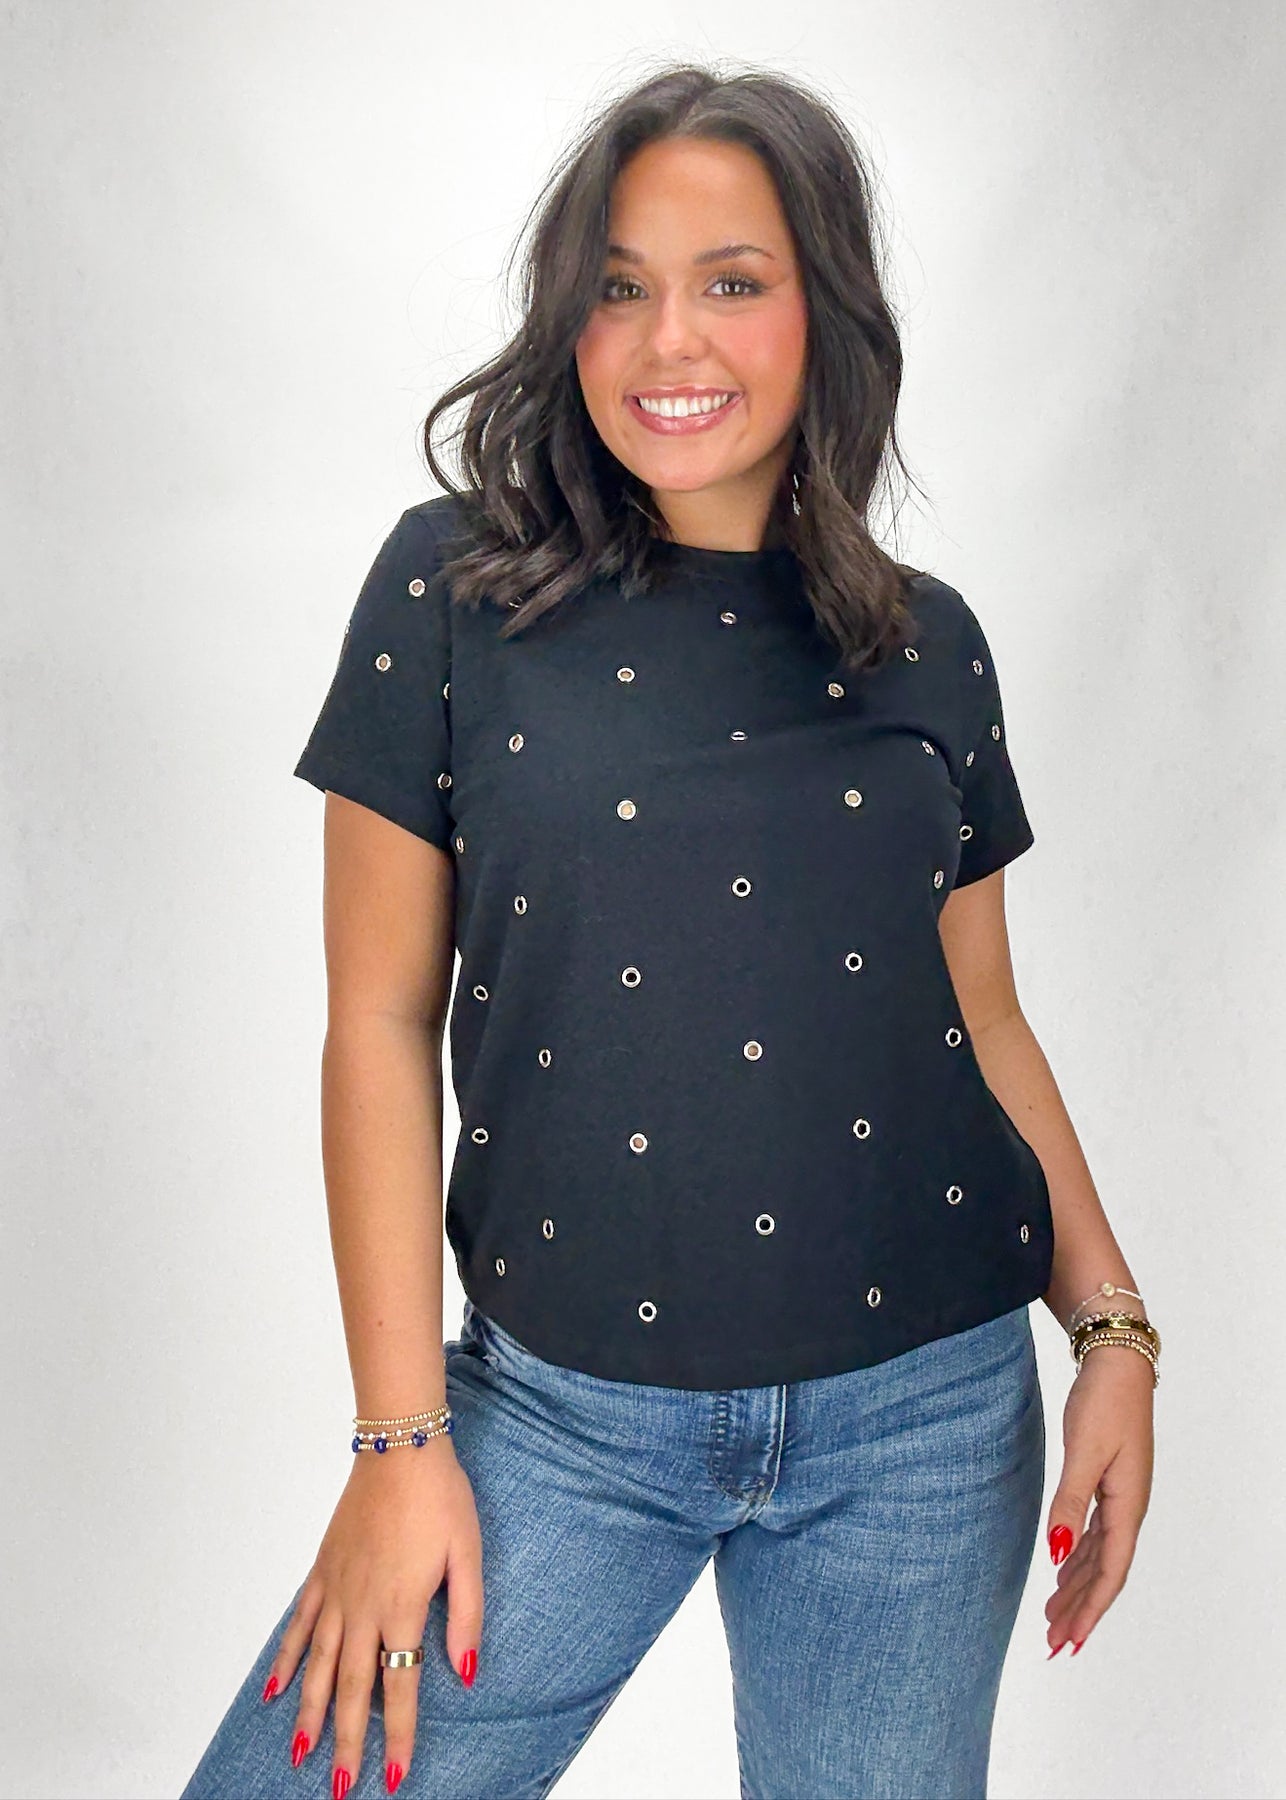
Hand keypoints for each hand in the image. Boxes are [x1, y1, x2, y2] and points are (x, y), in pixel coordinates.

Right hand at [262, 1437, 482, 1796]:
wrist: (399, 1446)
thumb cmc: (440, 1497)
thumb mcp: (469, 1554)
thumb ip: (468, 1616)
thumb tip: (467, 1672)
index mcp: (403, 1608)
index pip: (400, 1686)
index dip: (398, 1736)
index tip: (393, 1776)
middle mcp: (363, 1608)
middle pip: (353, 1688)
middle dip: (347, 1742)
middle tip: (339, 1787)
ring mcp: (337, 1590)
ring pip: (319, 1665)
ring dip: (310, 1713)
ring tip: (300, 1754)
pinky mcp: (322, 1571)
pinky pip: (300, 1624)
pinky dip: (286, 1658)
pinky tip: (275, 1689)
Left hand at [1044, 1345, 1153, 1656]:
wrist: (1115, 1364)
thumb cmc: (1102, 1403)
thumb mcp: (1083, 1452)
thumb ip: (1070, 1503)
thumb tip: (1057, 1553)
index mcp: (1128, 1506)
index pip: (1111, 1573)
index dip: (1090, 1611)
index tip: (1068, 1642)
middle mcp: (1129, 1508)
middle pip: (1104, 1573)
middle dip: (1080, 1610)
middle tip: (1054, 1645)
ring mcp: (1120, 1497)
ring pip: (1098, 1556)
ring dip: (1077, 1589)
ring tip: (1053, 1618)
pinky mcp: (1108, 1483)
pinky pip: (1095, 1535)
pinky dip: (1078, 1558)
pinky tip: (1063, 1570)